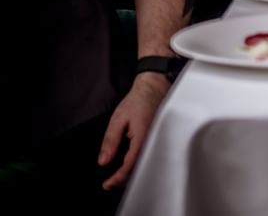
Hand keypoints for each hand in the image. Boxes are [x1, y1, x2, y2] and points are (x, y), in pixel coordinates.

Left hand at [98, 73, 168, 189]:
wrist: (155, 87)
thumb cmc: (138, 100)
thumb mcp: (118, 119)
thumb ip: (111, 141)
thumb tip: (103, 161)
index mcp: (143, 138)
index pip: (130, 165)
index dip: (117, 178)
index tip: (106, 184)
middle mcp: (153, 142)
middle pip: (139, 169)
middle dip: (123, 179)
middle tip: (109, 183)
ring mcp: (158, 140)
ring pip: (144, 164)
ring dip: (131, 173)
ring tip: (117, 176)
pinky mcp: (159, 138)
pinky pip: (148, 156)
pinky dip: (138, 164)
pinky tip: (130, 164)